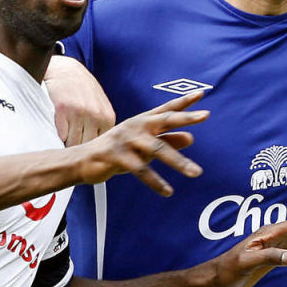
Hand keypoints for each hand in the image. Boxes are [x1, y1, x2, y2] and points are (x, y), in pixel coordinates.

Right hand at [44, 55, 115, 145]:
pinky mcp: (63, 110)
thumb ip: (102, 125)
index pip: (101, 146)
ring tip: (65, 136)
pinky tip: (59, 126)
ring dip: (67, 143)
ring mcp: (79, 113)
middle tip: (72, 144)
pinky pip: (60, 135)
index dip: (91, 149)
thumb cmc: (82, 89)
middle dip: (79, 148)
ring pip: (72, 143)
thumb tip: (101, 150)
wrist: (65, 70)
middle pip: (86, 147)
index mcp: (107, 117)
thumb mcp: (100, 105)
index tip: (83, 148)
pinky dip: (58, 135)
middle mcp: (95, 115)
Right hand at [77, 91, 207, 194]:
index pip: (166, 109)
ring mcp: (126, 139)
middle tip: (204, 116)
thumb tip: (191, 138)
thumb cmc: (117, 152)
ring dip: (178, 162)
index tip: (201, 95)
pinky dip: (155, 182)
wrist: (82, 161)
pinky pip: (140, 169)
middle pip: (165, 120)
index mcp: (143, 121)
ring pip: (157, 149)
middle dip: (185, 117)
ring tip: (196, 173)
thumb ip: (166, 141)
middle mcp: (136, 126)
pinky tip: (167, 191)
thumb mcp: (144, 146)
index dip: (184, 102)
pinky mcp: (116, 155)